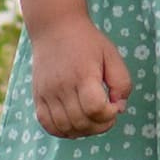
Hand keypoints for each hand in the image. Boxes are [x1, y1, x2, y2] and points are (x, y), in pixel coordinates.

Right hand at [31, 14, 131, 135]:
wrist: (55, 27)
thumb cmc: (88, 42)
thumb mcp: (112, 55)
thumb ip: (122, 83)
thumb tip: (119, 108)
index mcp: (83, 74)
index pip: (95, 108)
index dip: (110, 114)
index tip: (115, 106)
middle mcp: (63, 86)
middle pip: (81, 122)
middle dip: (100, 126)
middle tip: (107, 116)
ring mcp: (47, 93)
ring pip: (65, 128)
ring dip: (83, 131)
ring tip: (92, 120)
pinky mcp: (38, 97)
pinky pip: (48, 125)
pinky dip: (63, 131)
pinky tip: (75, 123)